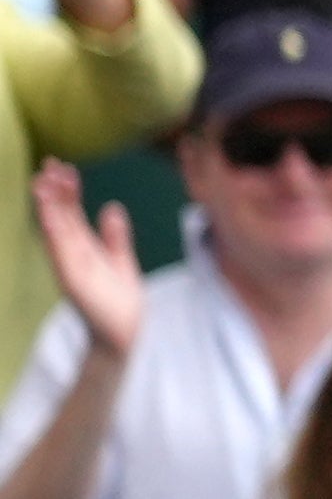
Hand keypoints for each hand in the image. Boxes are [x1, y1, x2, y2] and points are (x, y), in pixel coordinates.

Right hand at [26, 163, 140, 364]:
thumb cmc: (119, 301)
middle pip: (61, 217)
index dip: (68, 191)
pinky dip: (55, 238)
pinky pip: (61, 257)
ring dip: (48, 209)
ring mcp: (71, 268)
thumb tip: (112, 207)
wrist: (123, 335)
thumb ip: (115, 236)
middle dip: (54, 192)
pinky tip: (49, 219)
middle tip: (49, 163)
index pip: (73, 213)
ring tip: (41, 183)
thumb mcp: (121, 261)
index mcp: (85, 248)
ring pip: (56, 233)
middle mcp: (74, 255)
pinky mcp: (73, 283)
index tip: (64, 167)